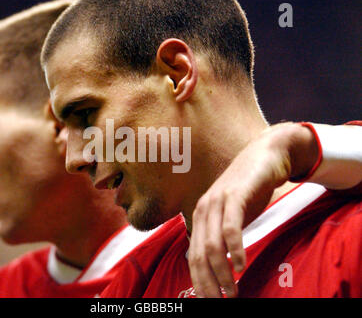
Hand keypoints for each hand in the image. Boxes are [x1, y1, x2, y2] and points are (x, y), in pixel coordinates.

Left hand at [188, 123, 318, 297]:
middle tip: (220, 302)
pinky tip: (240, 266)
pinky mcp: (234, 195)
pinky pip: (230, 227)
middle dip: (207, 283)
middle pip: (198, 255)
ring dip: (221, 273)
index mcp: (199, 217)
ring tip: (231, 293)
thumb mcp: (232, 216)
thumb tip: (218, 265)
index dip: (199, 281)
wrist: (265, 155)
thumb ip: (222, 236)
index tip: (209, 300)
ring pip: (211, 245)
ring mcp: (216, 201)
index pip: (193, 256)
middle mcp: (202, 210)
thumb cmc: (250, 190)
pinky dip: (234, 250)